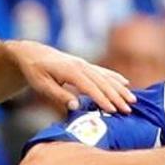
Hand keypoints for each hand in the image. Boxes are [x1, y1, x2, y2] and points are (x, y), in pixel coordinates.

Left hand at [6, 40, 135, 113]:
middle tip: (128, 110)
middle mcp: (80, 65)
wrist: (32, 53)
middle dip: (116, 96)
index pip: (90, 87)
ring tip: (133, 99)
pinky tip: (125, 82)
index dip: (102, 99)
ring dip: (120, 88)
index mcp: (70, 71)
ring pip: (106, 77)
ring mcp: (84, 64)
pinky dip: (115, 77)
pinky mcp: (84, 64)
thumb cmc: (35, 71)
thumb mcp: (42, 85)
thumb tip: (76, 105)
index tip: (113, 110)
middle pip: (102, 82)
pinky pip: (103, 71)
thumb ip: (58, 95)